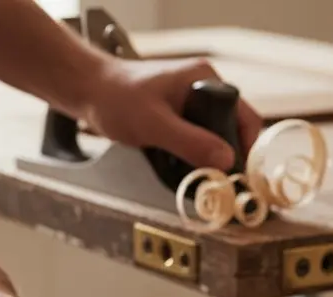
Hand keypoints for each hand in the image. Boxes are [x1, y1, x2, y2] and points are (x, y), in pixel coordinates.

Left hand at [79, 57, 263, 171]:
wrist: (87, 92)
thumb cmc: (116, 98)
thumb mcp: (154, 124)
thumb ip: (190, 141)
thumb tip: (226, 161)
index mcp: (205, 79)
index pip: (244, 115)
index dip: (245, 145)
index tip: (238, 173)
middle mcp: (203, 89)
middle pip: (229, 130)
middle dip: (222, 156)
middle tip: (213, 181)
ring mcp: (189, 103)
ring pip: (210, 138)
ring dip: (203, 158)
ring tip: (193, 177)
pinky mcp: (176, 117)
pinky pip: (193, 140)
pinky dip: (188, 156)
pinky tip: (176, 168)